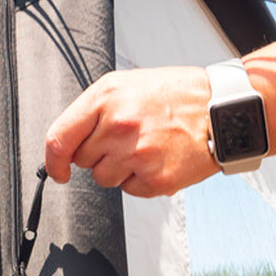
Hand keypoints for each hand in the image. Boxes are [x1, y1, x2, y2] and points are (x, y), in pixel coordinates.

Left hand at [43, 66, 218, 196]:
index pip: (59, 139)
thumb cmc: (175, 96)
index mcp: (107, 97)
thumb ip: (94, 111)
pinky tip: (159, 159)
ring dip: (119, 169)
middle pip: (82, 161)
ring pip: (104, 178)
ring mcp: (137, 154)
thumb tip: (67, 143)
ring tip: (146, 147)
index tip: (57, 170)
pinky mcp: (155, 179)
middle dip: (98, 154)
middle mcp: (119, 125)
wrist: (222, 109)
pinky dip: (141, 180)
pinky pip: (129, 190)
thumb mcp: (127, 85)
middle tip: (127, 139)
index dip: (53, 161)